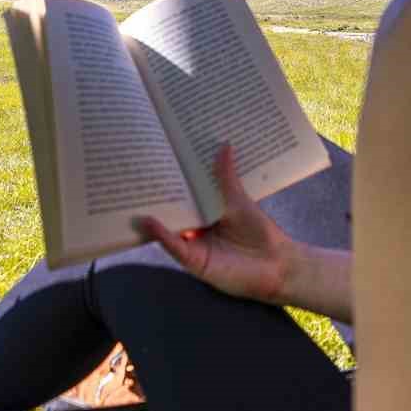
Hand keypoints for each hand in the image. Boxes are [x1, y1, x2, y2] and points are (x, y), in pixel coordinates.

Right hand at [139, 144, 296, 305]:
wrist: (277, 265)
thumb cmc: (260, 232)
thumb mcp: (239, 201)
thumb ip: (226, 178)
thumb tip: (224, 145)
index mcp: (207, 213)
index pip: (184, 196)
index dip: (172, 183)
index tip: (158, 162)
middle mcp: (197, 229)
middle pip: (173, 212)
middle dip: (156, 198)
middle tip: (136, 177)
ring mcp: (194, 245)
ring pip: (169, 230)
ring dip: (152, 217)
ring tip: (133, 199)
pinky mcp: (194, 262)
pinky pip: (175, 248)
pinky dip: (162, 235)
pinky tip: (150, 222)